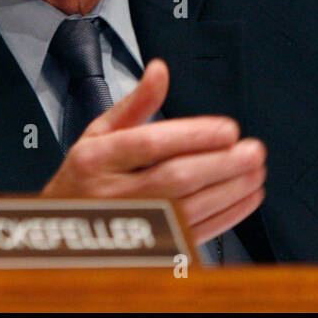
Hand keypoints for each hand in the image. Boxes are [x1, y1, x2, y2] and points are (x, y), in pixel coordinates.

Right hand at [41, 58, 266, 246]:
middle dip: (221, 164)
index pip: (149, 144)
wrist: (63, 232)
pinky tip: (244, 198)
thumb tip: (160, 70)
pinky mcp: (151, 247)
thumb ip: (136, 103)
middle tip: (252, 151)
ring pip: (189, 209)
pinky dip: (226, 216)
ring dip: (230, 190)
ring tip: (254, 171)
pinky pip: (194, 233)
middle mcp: (112, 194)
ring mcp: (132, 225)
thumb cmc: (85, 178)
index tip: (227, 129)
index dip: (193, 135)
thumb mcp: (99, 133)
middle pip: (175, 178)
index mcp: (97, 159)